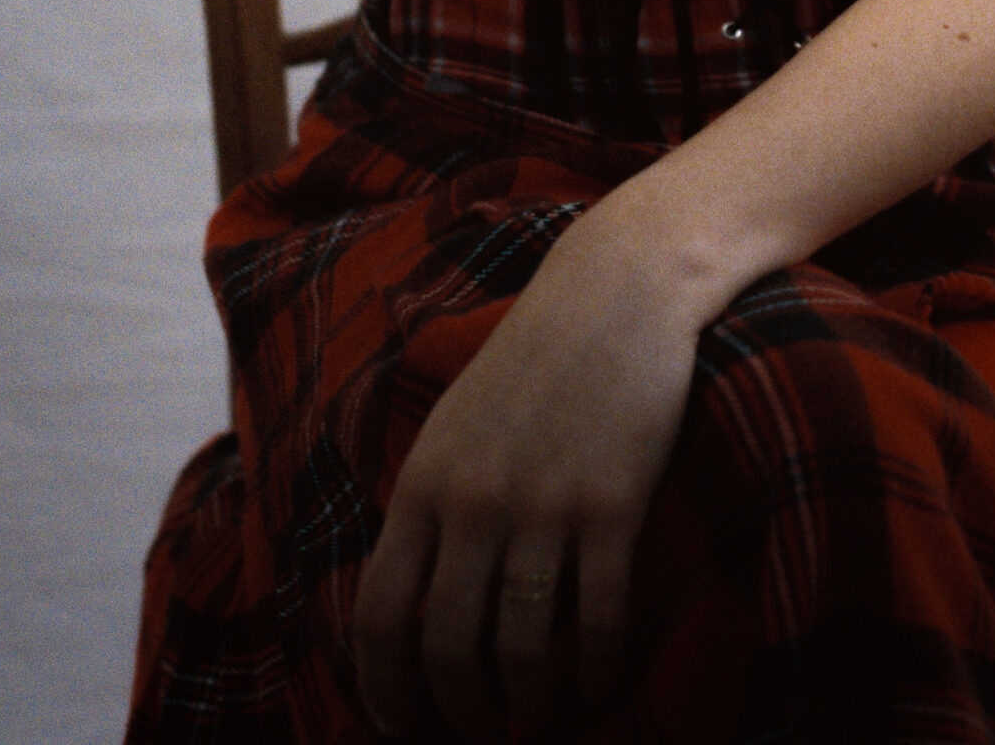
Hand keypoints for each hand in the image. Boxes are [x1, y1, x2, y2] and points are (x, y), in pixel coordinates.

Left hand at [353, 205, 703, 740]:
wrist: (615, 292)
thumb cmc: (534, 360)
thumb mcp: (455, 424)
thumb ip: (431, 505)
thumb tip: (413, 603)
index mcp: (423, 484)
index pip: (379, 615)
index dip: (385, 690)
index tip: (403, 728)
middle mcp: (473, 502)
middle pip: (446, 647)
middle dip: (462, 713)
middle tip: (483, 734)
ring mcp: (543, 506)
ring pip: (522, 649)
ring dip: (531, 706)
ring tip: (541, 721)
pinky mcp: (611, 505)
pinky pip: (599, 620)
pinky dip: (599, 670)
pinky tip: (602, 683)